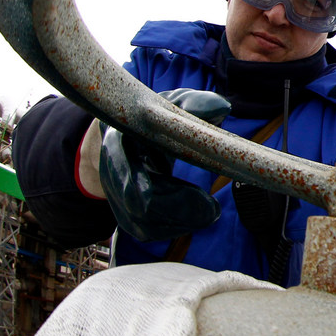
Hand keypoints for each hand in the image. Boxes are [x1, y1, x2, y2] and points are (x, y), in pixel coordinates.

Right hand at [98, 88, 230, 242]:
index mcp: (120, 141)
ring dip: (180, 222)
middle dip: (176, 209)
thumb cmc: (153, 118)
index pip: (124, 168)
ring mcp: (116, 197)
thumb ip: (196, 104)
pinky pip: (148, 231)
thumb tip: (223, 107)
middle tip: (212, 209)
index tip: (169, 200)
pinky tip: (197, 216)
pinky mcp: (126, 214)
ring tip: (210, 212)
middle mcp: (112, 173)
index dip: (142, 186)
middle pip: (136, 206)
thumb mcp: (172, 103)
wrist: (124, 137)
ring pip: (142, 224)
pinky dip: (176, 227)